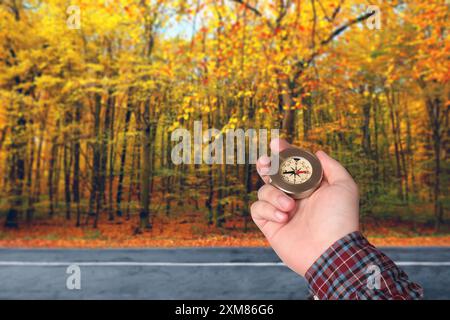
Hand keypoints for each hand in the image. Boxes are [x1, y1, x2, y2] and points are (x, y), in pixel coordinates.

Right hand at [252, 138, 359, 275]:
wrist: (330, 251)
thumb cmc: (340, 219)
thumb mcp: (344, 187)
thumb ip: (331, 166)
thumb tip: (318, 152)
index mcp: (309, 187)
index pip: (292, 165)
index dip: (283, 153)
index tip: (277, 144)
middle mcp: (294, 197)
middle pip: (272, 174)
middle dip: (266, 165)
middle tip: (266, 163)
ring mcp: (280, 211)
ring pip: (264, 190)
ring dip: (274, 194)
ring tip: (289, 207)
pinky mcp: (270, 226)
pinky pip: (257, 209)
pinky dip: (267, 209)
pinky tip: (282, 217)